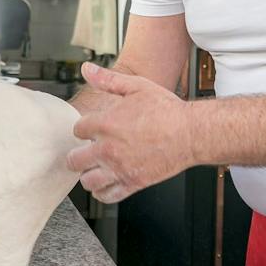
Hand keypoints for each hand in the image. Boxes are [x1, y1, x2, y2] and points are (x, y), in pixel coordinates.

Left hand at [68, 62, 193, 202]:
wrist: (191, 133)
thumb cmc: (167, 110)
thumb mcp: (137, 86)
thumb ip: (108, 79)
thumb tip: (87, 69)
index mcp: (106, 124)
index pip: (77, 130)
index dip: (84, 129)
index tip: (92, 129)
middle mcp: (108, 148)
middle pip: (74, 159)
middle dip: (78, 154)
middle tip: (86, 152)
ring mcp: (119, 168)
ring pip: (87, 181)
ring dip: (88, 174)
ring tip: (95, 168)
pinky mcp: (132, 183)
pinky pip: (107, 195)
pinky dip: (102, 192)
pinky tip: (106, 183)